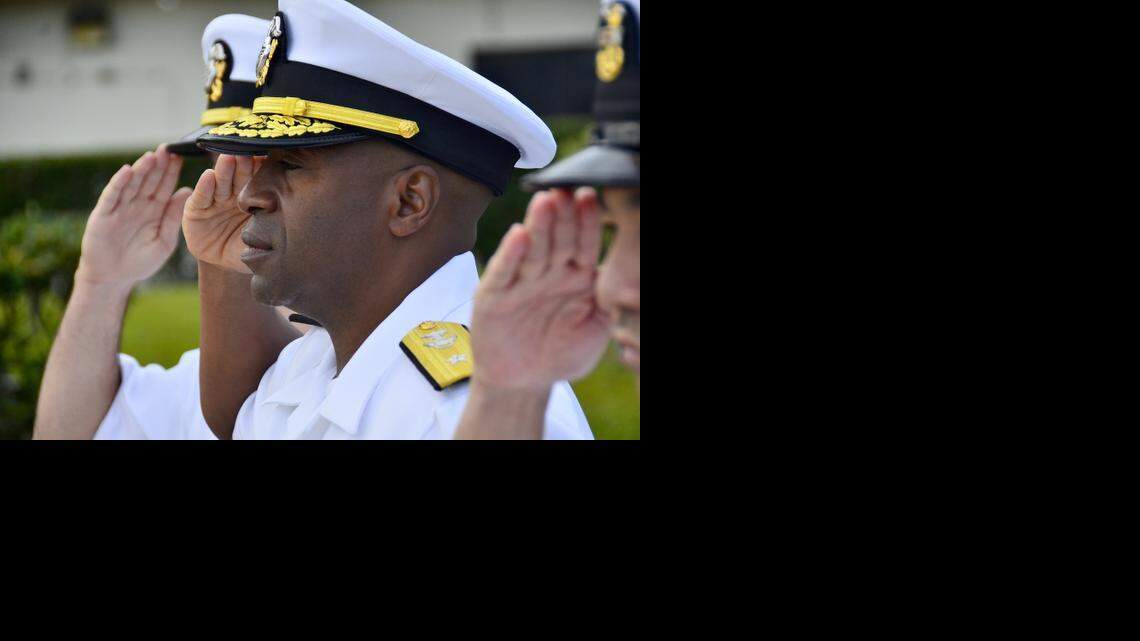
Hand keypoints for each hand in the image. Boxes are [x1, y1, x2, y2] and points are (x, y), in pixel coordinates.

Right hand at [75, 145, 189, 288]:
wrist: (114, 279)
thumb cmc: (141, 262)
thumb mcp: (164, 240)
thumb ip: (173, 217)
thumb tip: (187, 192)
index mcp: (154, 210)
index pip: (165, 187)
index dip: (172, 172)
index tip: (182, 157)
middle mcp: (137, 205)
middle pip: (149, 181)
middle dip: (158, 165)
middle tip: (169, 149)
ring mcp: (120, 208)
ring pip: (132, 184)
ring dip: (141, 170)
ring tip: (152, 156)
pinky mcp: (104, 215)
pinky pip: (112, 196)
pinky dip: (119, 183)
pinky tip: (127, 171)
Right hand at [182, 154, 260, 272]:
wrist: (219, 262)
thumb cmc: (245, 249)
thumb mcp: (260, 246)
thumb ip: (270, 236)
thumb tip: (290, 235)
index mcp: (255, 199)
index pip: (259, 182)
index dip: (263, 171)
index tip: (270, 159)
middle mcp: (235, 194)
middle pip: (240, 176)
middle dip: (244, 163)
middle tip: (248, 152)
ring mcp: (215, 199)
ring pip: (221, 182)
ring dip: (224, 170)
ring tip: (228, 158)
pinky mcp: (196, 208)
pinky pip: (201, 197)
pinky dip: (204, 187)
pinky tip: (208, 176)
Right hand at [469, 188, 610, 391]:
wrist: (523, 382)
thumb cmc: (561, 354)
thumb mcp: (595, 331)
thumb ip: (607, 304)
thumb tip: (624, 280)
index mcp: (576, 277)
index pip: (584, 244)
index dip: (588, 222)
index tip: (591, 198)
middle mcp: (549, 273)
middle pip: (558, 239)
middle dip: (564, 215)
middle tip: (567, 190)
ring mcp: (521, 282)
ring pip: (533, 250)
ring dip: (539, 226)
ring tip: (545, 201)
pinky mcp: (495, 296)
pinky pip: (505, 273)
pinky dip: (511, 255)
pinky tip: (518, 235)